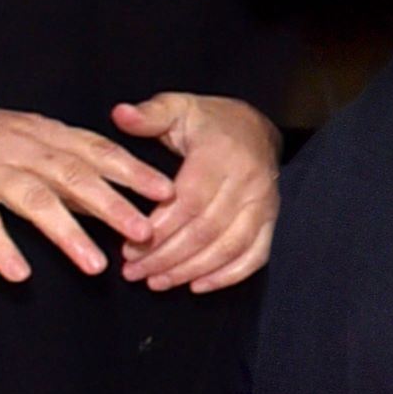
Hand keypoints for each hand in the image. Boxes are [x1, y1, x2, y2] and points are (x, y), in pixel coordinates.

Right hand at [0, 97, 174, 282]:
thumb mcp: (32, 137)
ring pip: (35, 202)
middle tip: (145, 232)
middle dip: (113, 205)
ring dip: (68, 234)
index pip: (98, 150)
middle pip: (75, 177)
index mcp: (47, 135)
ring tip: (96, 266)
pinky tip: (20, 274)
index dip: (134, 171)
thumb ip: (72, 164)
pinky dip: (1, 249)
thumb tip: (117, 193)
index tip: (167, 192)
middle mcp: (24, 151)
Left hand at [113, 93, 280, 293]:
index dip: (160, 229)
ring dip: (190, 270)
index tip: (128, 247)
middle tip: (133, 272)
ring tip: (156, 282)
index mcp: (220, 154)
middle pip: (205, 230)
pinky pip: (255, 255)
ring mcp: (263, 202)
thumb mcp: (178, 108)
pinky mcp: (271, 219)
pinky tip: (197, 285)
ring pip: (228, 247)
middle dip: (166, 257)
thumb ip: (149, 114)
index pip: (190, 201)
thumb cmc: (209, 123)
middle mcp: (247, 180)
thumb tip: (121, 114)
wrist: (254, 127)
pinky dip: (228, 276)